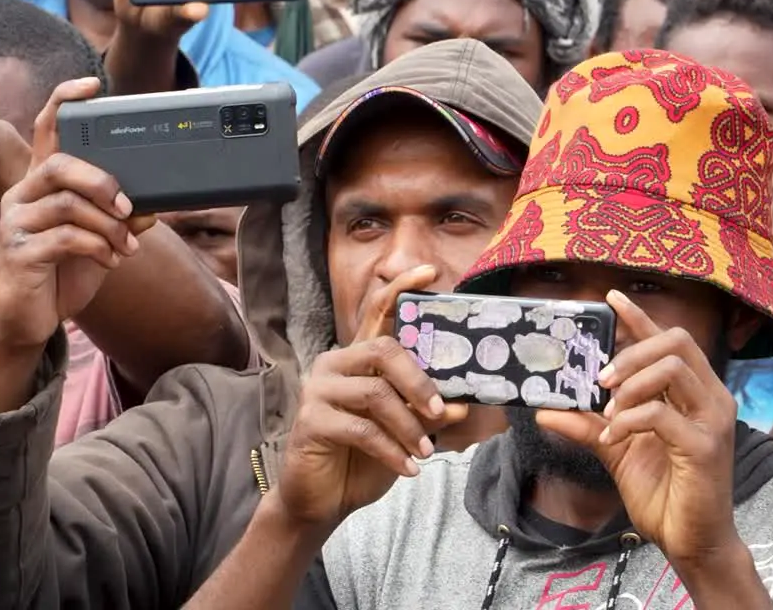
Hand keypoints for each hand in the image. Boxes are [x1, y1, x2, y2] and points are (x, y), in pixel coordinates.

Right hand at [0, 77, 155, 349]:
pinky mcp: (18, 252)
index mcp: (42, 183)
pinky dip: (99, 247)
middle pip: (60, 164)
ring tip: (126, 245)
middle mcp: (23, 194)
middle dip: (102, 181)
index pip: (47, 130)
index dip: (65, 101)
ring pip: (67, 203)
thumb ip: (121, 220)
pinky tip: (112, 259)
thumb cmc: (62, 273)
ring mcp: (16, 221)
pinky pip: (65, 238)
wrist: (28, 320)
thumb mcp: (100, 241)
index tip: (93, 84)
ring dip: (108, 225)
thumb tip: (154, 206)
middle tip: (128, 207)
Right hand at [278, 267, 468, 526]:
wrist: (321, 500)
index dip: (401, 289)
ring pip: (375, 393)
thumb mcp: (403, 432)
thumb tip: (461, 404)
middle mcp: (334, 365)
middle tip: (441, 410)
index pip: (377, 313)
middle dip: (420, 382)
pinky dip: (391, 450)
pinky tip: (408, 469)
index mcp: (357, 359)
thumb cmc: (362, 459)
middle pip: (384, 351)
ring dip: (409, 426)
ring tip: (425, 452)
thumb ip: (426, 413)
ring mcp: (318, 390)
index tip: (430, 272)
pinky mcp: (311, 420)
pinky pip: (361, 429)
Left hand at [539, 290, 740, 565]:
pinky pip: (661, 414)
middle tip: (600, 379)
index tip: (609, 298)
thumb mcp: (615, 451)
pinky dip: (628, 421)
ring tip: (607, 411)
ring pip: (672, 369)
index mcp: (691, 393)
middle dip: (631, 351)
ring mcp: (712, 420)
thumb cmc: (663, 493)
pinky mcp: (706, 446)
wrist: (690, 542)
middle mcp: (709, 398)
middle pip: (676, 342)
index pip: (668, 340)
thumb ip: (586, 426)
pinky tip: (613, 438)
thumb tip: (544, 410)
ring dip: (630, 384)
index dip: (639, 317)